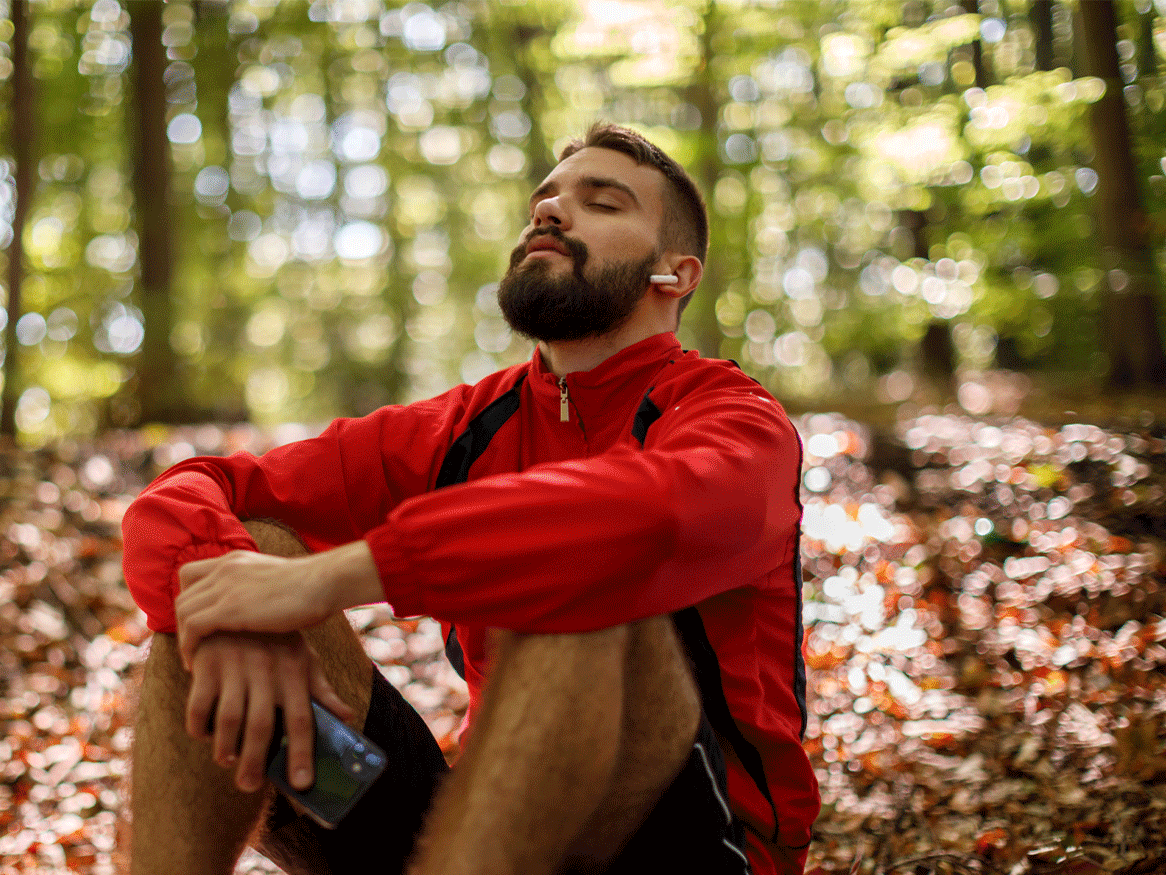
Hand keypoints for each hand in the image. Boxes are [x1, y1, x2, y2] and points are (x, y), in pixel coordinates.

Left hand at [176, 550, 334, 668]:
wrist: (325, 583)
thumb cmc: (312, 588)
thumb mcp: (275, 580)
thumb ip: (258, 588)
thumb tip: (259, 607)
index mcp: (236, 560)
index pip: (191, 575)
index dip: (190, 600)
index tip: (199, 624)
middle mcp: (225, 568)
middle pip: (184, 595)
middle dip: (183, 624)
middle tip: (194, 647)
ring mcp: (226, 586)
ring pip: (183, 611)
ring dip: (183, 638)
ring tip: (193, 659)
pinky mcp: (229, 608)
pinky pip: (192, 627)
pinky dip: (188, 647)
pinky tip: (197, 663)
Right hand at [186, 631, 354, 792]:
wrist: (238, 598)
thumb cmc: (276, 639)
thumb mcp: (304, 658)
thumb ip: (321, 690)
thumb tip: (347, 718)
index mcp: (294, 672)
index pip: (302, 719)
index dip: (302, 753)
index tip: (301, 784)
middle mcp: (267, 671)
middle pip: (262, 725)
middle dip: (256, 761)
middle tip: (249, 786)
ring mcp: (235, 666)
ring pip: (230, 718)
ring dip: (226, 747)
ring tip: (227, 762)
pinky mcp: (208, 664)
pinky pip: (199, 704)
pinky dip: (199, 725)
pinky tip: (204, 735)